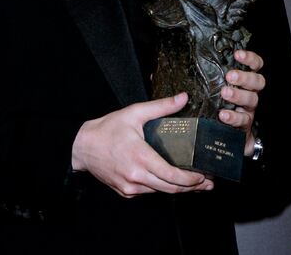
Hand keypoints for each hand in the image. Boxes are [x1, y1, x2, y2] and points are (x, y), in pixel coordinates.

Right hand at [72, 93, 213, 197]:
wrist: (83, 146)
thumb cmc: (108, 128)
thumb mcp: (135, 113)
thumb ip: (161, 107)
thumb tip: (183, 98)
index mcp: (141, 158)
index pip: (172, 176)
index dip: (191, 180)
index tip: (204, 176)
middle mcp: (136, 176)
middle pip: (171, 189)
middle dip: (192, 187)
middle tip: (207, 182)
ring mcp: (130, 186)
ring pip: (160, 192)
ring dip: (178, 189)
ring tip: (194, 184)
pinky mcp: (125, 191)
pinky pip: (148, 191)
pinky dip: (161, 187)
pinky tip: (169, 181)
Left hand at [219, 49, 264, 155]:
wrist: (223, 137)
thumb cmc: (215, 106)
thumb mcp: (212, 88)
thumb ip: (209, 77)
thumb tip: (193, 61)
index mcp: (243, 82)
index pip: (255, 66)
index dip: (250, 59)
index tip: (238, 54)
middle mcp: (249, 94)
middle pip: (258, 82)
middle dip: (245, 77)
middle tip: (230, 76)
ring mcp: (248, 110)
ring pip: (252, 100)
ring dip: (239, 95)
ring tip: (225, 93)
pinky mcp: (244, 127)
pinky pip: (243, 121)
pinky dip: (234, 117)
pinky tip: (224, 115)